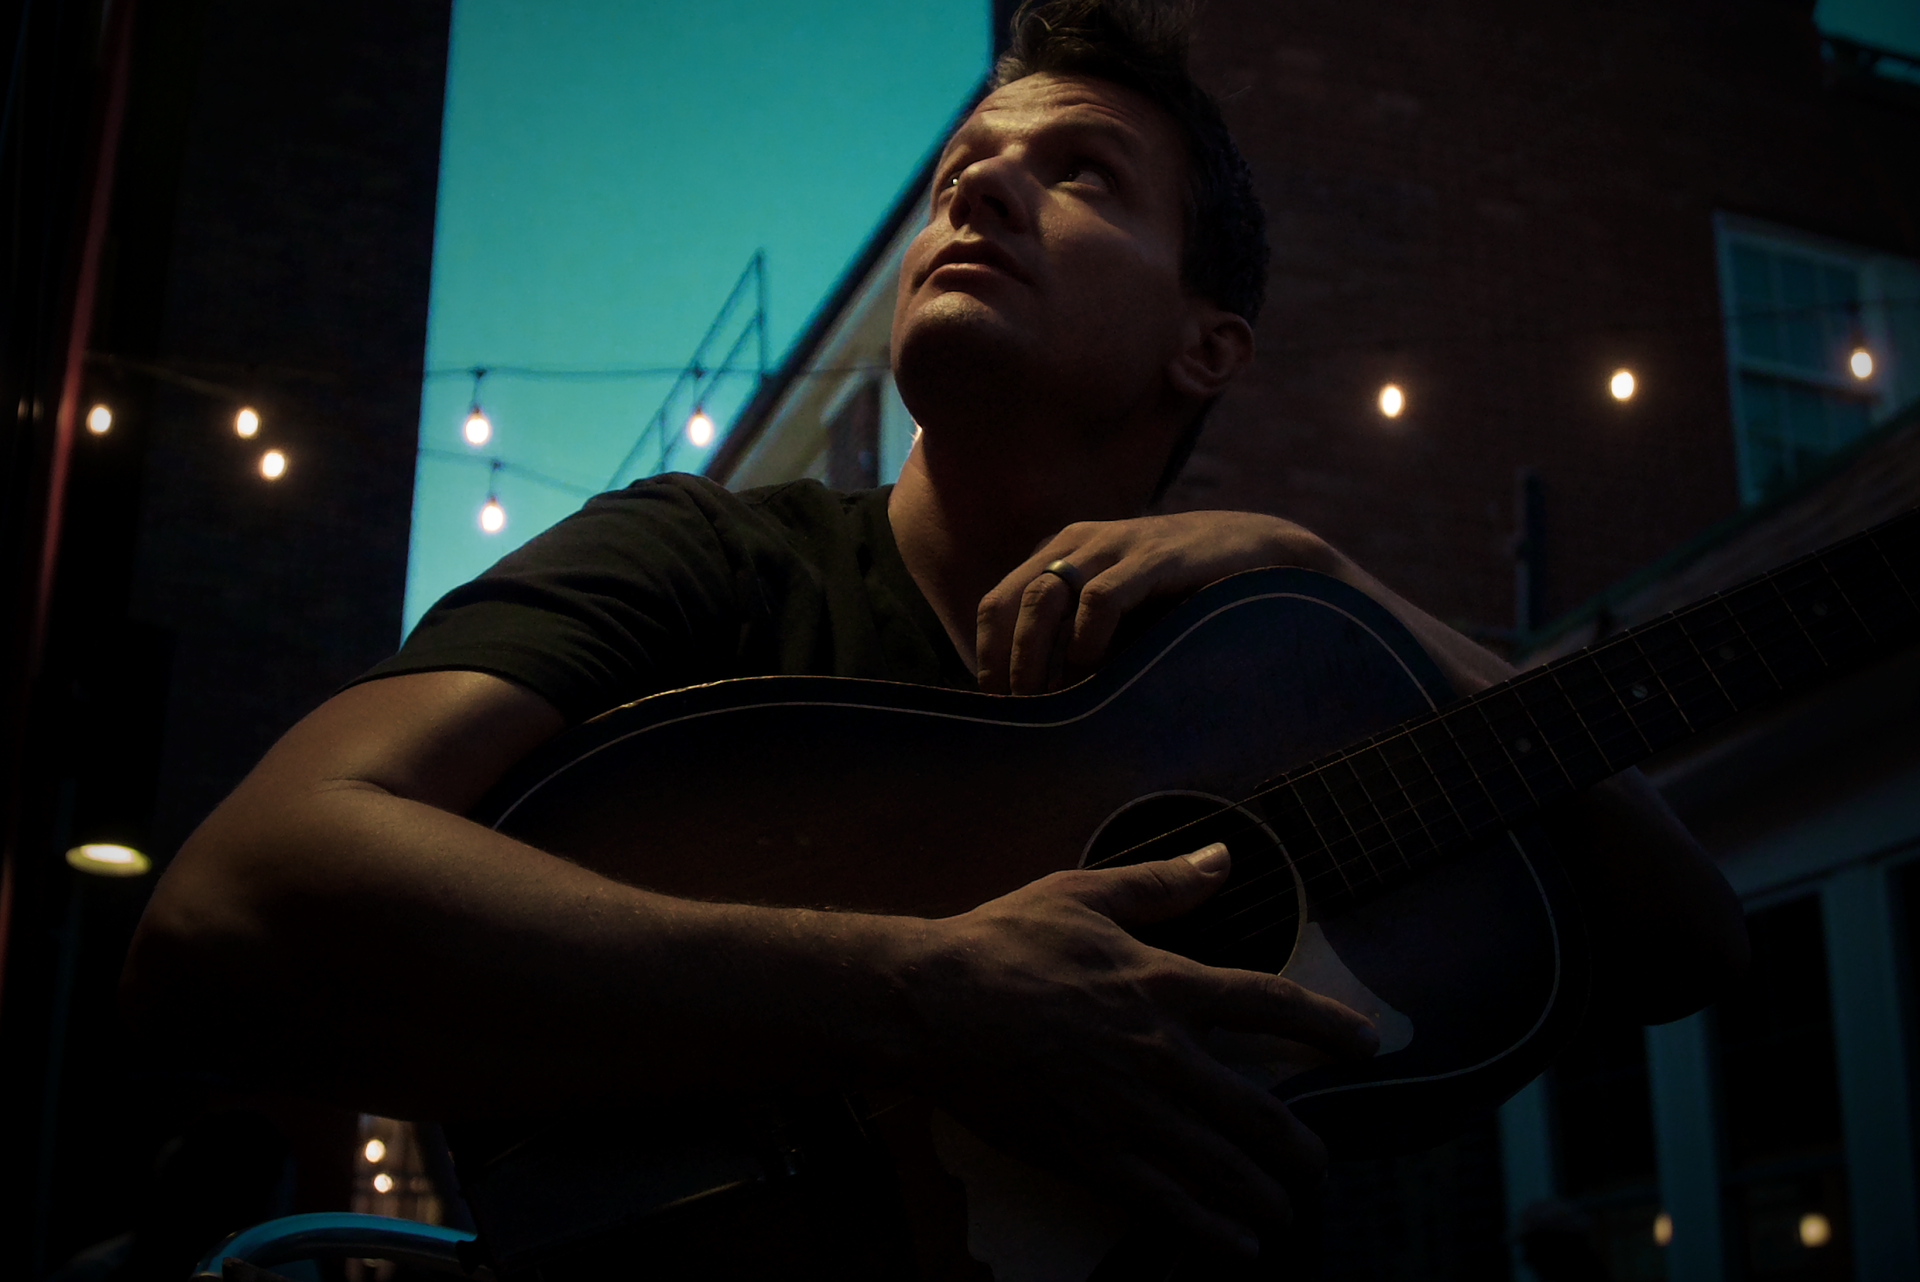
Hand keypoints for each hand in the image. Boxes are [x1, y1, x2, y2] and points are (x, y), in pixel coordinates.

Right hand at [902, 843, 1377, 1257]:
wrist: (930, 1006)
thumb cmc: (1001, 943)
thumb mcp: (1084, 895)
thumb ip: (1161, 884)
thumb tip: (1223, 859)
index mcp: (1163, 983)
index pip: (1270, 1006)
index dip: (1328, 1026)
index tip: (1367, 1045)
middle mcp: (1160, 1052)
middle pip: (1260, 1109)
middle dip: (1302, 1146)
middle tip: (1323, 1165)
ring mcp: (1128, 1110)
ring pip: (1222, 1166)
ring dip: (1268, 1195)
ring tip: (1291, 1213)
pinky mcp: (1091, 1154)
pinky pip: (1165, 1204)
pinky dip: (1210, 1232)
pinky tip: (1238, 1249)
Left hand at [974, 511, 1338, 693]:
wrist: (1262, 552)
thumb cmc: (1186, 595)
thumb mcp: (1123, 614)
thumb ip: (1080, 640)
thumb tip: (1038, 704)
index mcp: (1062, 554)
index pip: (997, 604)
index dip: (988, 658)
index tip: (996, 709)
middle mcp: (1079, 543)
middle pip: (1011, 603)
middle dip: (1006, 665)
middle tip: (1015, 715)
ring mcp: (1115, 545)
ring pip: (1044, 598)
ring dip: (1035, 657)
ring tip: (1046, 704)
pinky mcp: (1155, 557)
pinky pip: (1101, 598)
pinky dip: (1088, 642)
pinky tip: (1095, 676)